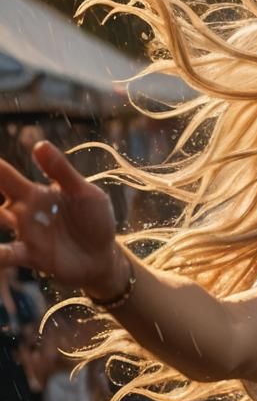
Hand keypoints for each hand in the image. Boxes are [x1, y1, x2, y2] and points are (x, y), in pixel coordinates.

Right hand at [0, 142, 122, 295]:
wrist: (103, 256)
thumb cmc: (93, 220)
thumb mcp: (85, 193)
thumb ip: (62, 172)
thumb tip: (40, 144)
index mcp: (33, 192)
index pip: (2, 175)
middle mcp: (21, 211)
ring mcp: (23, 234)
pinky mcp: (30, 255)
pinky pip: (6, 254)